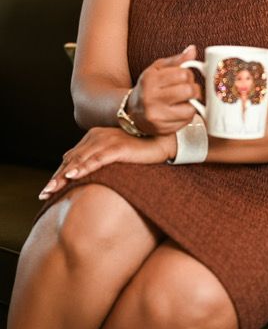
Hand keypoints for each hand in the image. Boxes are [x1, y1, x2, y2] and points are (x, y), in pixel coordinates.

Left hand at [38, 127, 176, 199]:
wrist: (162, 141)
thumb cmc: (138, 149)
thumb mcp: (113, 153)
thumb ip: (96, 158)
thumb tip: (77, 170)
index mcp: (94, 137)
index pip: (72, 157)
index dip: (58, 174)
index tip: (47, 190)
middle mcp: (97, 136)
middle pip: (72, 159)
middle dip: (57, 177)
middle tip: (44, 193)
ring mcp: (107, 140)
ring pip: (81, 160)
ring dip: (64, 175)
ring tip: (53, 188)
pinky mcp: (117, 147)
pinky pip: (96, 159)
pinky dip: (83, 167)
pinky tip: (73, 176)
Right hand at [127, 44, 201, 135]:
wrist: (132, 111)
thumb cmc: (148, 87)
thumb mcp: (158, 69)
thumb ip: (177, 60)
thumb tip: (192, 50)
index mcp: (151, 80)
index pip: (183, 74)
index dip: (189, 75)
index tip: (185, 78)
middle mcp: (151, 98)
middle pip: (189, 91)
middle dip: (194, 89)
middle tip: (189, 89)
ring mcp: (157, 116)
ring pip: (191, 108)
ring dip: (192, 103)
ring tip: (184, 100)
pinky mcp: (163, 129)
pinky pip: (187, 121)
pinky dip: (187, 115)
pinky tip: (179, 110)